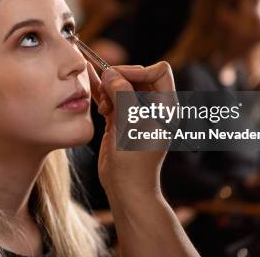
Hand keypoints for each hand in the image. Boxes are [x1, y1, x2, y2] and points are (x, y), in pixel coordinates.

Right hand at [87, 61, 175, 199]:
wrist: (127, 189)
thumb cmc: (135, 161)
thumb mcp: (130, 123)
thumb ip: (122, 94)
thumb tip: (110, 73)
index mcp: (166, 106)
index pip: (158, 71)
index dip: (138, 70)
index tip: (118, 79)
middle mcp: (153, 107)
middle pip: (137, 76)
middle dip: (119, 79)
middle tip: (106, 92)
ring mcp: (137, 114)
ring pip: (122, 86)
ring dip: (109, 89)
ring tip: (102, 107)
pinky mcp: (121, 121)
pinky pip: (112, 99)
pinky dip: (102, 95)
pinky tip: (93, 94)